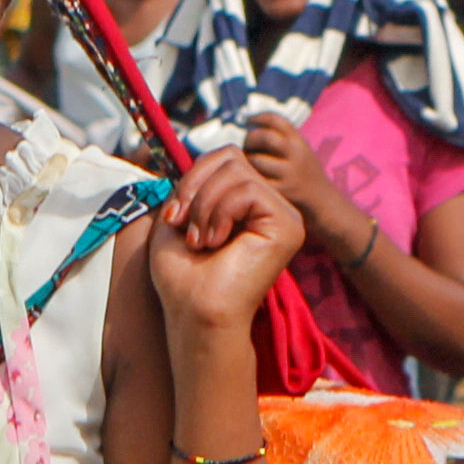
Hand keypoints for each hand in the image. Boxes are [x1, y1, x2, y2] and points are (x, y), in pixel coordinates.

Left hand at [151, 148, 308, 334]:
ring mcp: (284, 214)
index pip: (225, 157)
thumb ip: (192, 182)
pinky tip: (217, 242)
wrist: (195, 314)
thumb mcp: (178, 216)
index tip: (174, 218)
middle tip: (184, 227)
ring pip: (238, 171)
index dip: (192, 177)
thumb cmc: (183, 277)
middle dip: (196, 188)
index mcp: (247, 204)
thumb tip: (191, 150)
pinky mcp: (290, 224)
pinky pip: (249, 189)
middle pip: (231, 156)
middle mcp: (270, 206)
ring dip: (205, 205)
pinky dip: (221, 212)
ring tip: (201, 241)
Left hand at [239, 113, 342, 231]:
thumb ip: (282, 139)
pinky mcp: (282, 192)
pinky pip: (256, 180)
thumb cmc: (305, 175)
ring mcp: (290, 174)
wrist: (324, 204)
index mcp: (300, 141)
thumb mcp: (301, 152)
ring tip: (245, 164)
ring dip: (245, 160)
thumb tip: (250, 126)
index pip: (277, 120)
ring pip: (256, 160)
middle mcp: (297, 155)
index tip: (247, 120)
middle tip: (246, 147)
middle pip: (264, 137)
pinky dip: (248, 178)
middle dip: (249, 140)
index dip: (259, 117)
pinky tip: (248, 180)